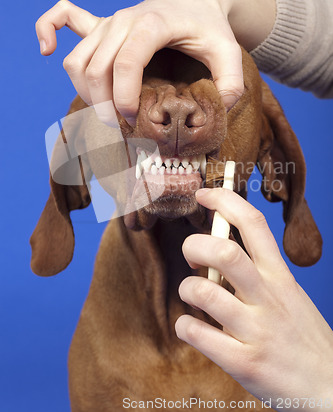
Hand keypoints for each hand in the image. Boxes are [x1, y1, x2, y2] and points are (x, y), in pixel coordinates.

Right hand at [35, 0, 274, 124]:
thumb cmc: (210, 27)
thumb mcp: (230, 53)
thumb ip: (230, 83)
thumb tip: (216, 112)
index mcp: (152, 24)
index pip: (125, 64)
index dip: (125, 98)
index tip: (135, 120)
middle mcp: (123, 20)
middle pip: (95, 68)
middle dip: (104, 105)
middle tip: (123, 127)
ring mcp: (109, 21)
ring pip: (77, 60)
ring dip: (85, 91)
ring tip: (106, 111)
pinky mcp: (101, 24)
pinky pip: (63, 19)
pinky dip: (47, 30)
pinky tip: (46, 49)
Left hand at [175, 188, 332, 408]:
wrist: (330, 388)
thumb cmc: (300, 335)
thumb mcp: (288, 294)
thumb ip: (256, 272)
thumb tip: (214, 249)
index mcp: (280, 276)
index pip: (253, 223)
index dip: (224, 201)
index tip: (203, 194)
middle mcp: (268, 297)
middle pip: (223, 252)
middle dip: (195, 246)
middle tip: (192, 257)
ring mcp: (256, 330)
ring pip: (204, 292)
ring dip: (187, 287)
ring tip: (193, 295)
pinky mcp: (244, 362)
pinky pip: (197, 333)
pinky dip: (185, 325)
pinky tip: (193, 327)